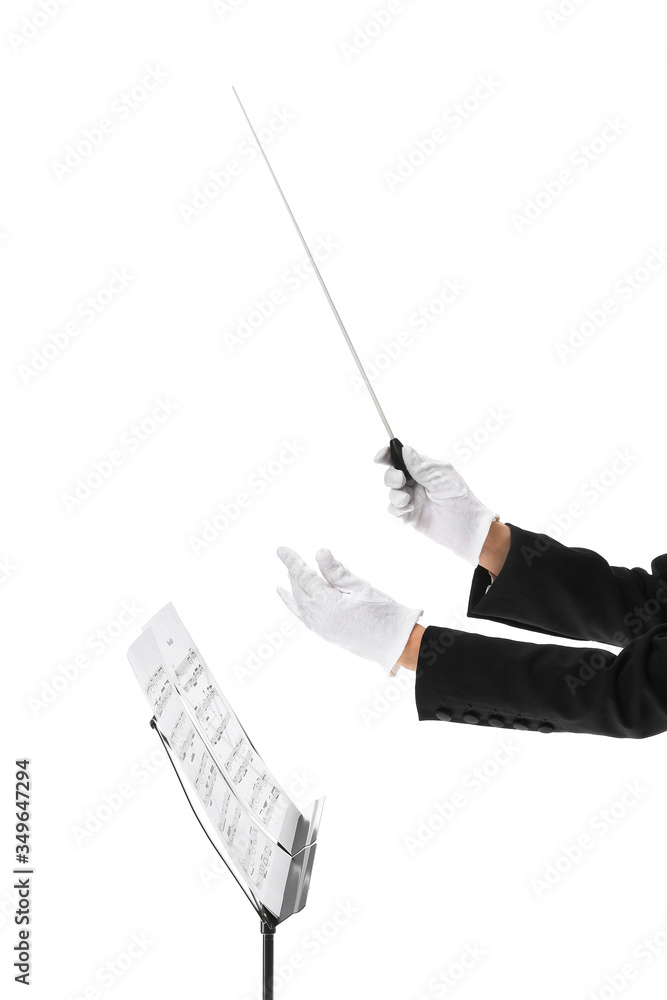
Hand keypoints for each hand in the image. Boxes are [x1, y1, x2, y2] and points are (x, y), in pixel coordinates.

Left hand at [276, 546, 422, 674]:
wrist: (394, 643)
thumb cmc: (382, 613)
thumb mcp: (360, 586)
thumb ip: (337, 571)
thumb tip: (319, 553)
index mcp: (327, 604)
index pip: (304, 577)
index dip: (292, 562)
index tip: (281, 549)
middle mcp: (319, 617)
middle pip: (299, 590)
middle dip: (292, 572)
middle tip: (287, 556)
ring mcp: (321, 628)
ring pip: (299, 604)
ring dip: (293, 587)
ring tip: (288, 574)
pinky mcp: (326, 634)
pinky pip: (303, 617)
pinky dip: (295, 606)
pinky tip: (291, 600)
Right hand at [374, 443, 499, 566]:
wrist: (466, 527)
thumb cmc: (460, 499)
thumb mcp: (441, 479)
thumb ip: (420, 466)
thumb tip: (405, 449)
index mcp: (425, 469)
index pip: (402, 457)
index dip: (388, 455)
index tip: (379, 457)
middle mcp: (416, 482)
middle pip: (392, 474)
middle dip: (391, 476)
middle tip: (400, 481)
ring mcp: (412, 498)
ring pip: (391, 492)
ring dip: (395, 494)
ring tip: (407, 500)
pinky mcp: (410, 515)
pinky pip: (393, 509)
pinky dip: (397, 508)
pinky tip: (409, 510)